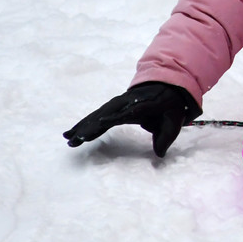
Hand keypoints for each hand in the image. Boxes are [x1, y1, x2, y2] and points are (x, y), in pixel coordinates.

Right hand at [63, 81, 201, 157]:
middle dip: (90, 127)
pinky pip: (96, 116)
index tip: (100, 122)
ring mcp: (116, 104)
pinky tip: (71, 133)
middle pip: (104, 115)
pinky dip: (83, 124)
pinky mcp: (112, 108)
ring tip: (68, 138)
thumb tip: (160, 155)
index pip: (126, 113)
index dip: (113, 117)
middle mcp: (124, 104)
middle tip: (76, 140)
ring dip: (82, 127)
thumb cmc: (169, 106)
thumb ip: (166, 137)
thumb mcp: (174, 121)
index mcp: (140, 105)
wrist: (165, 85)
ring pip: (96, 115)